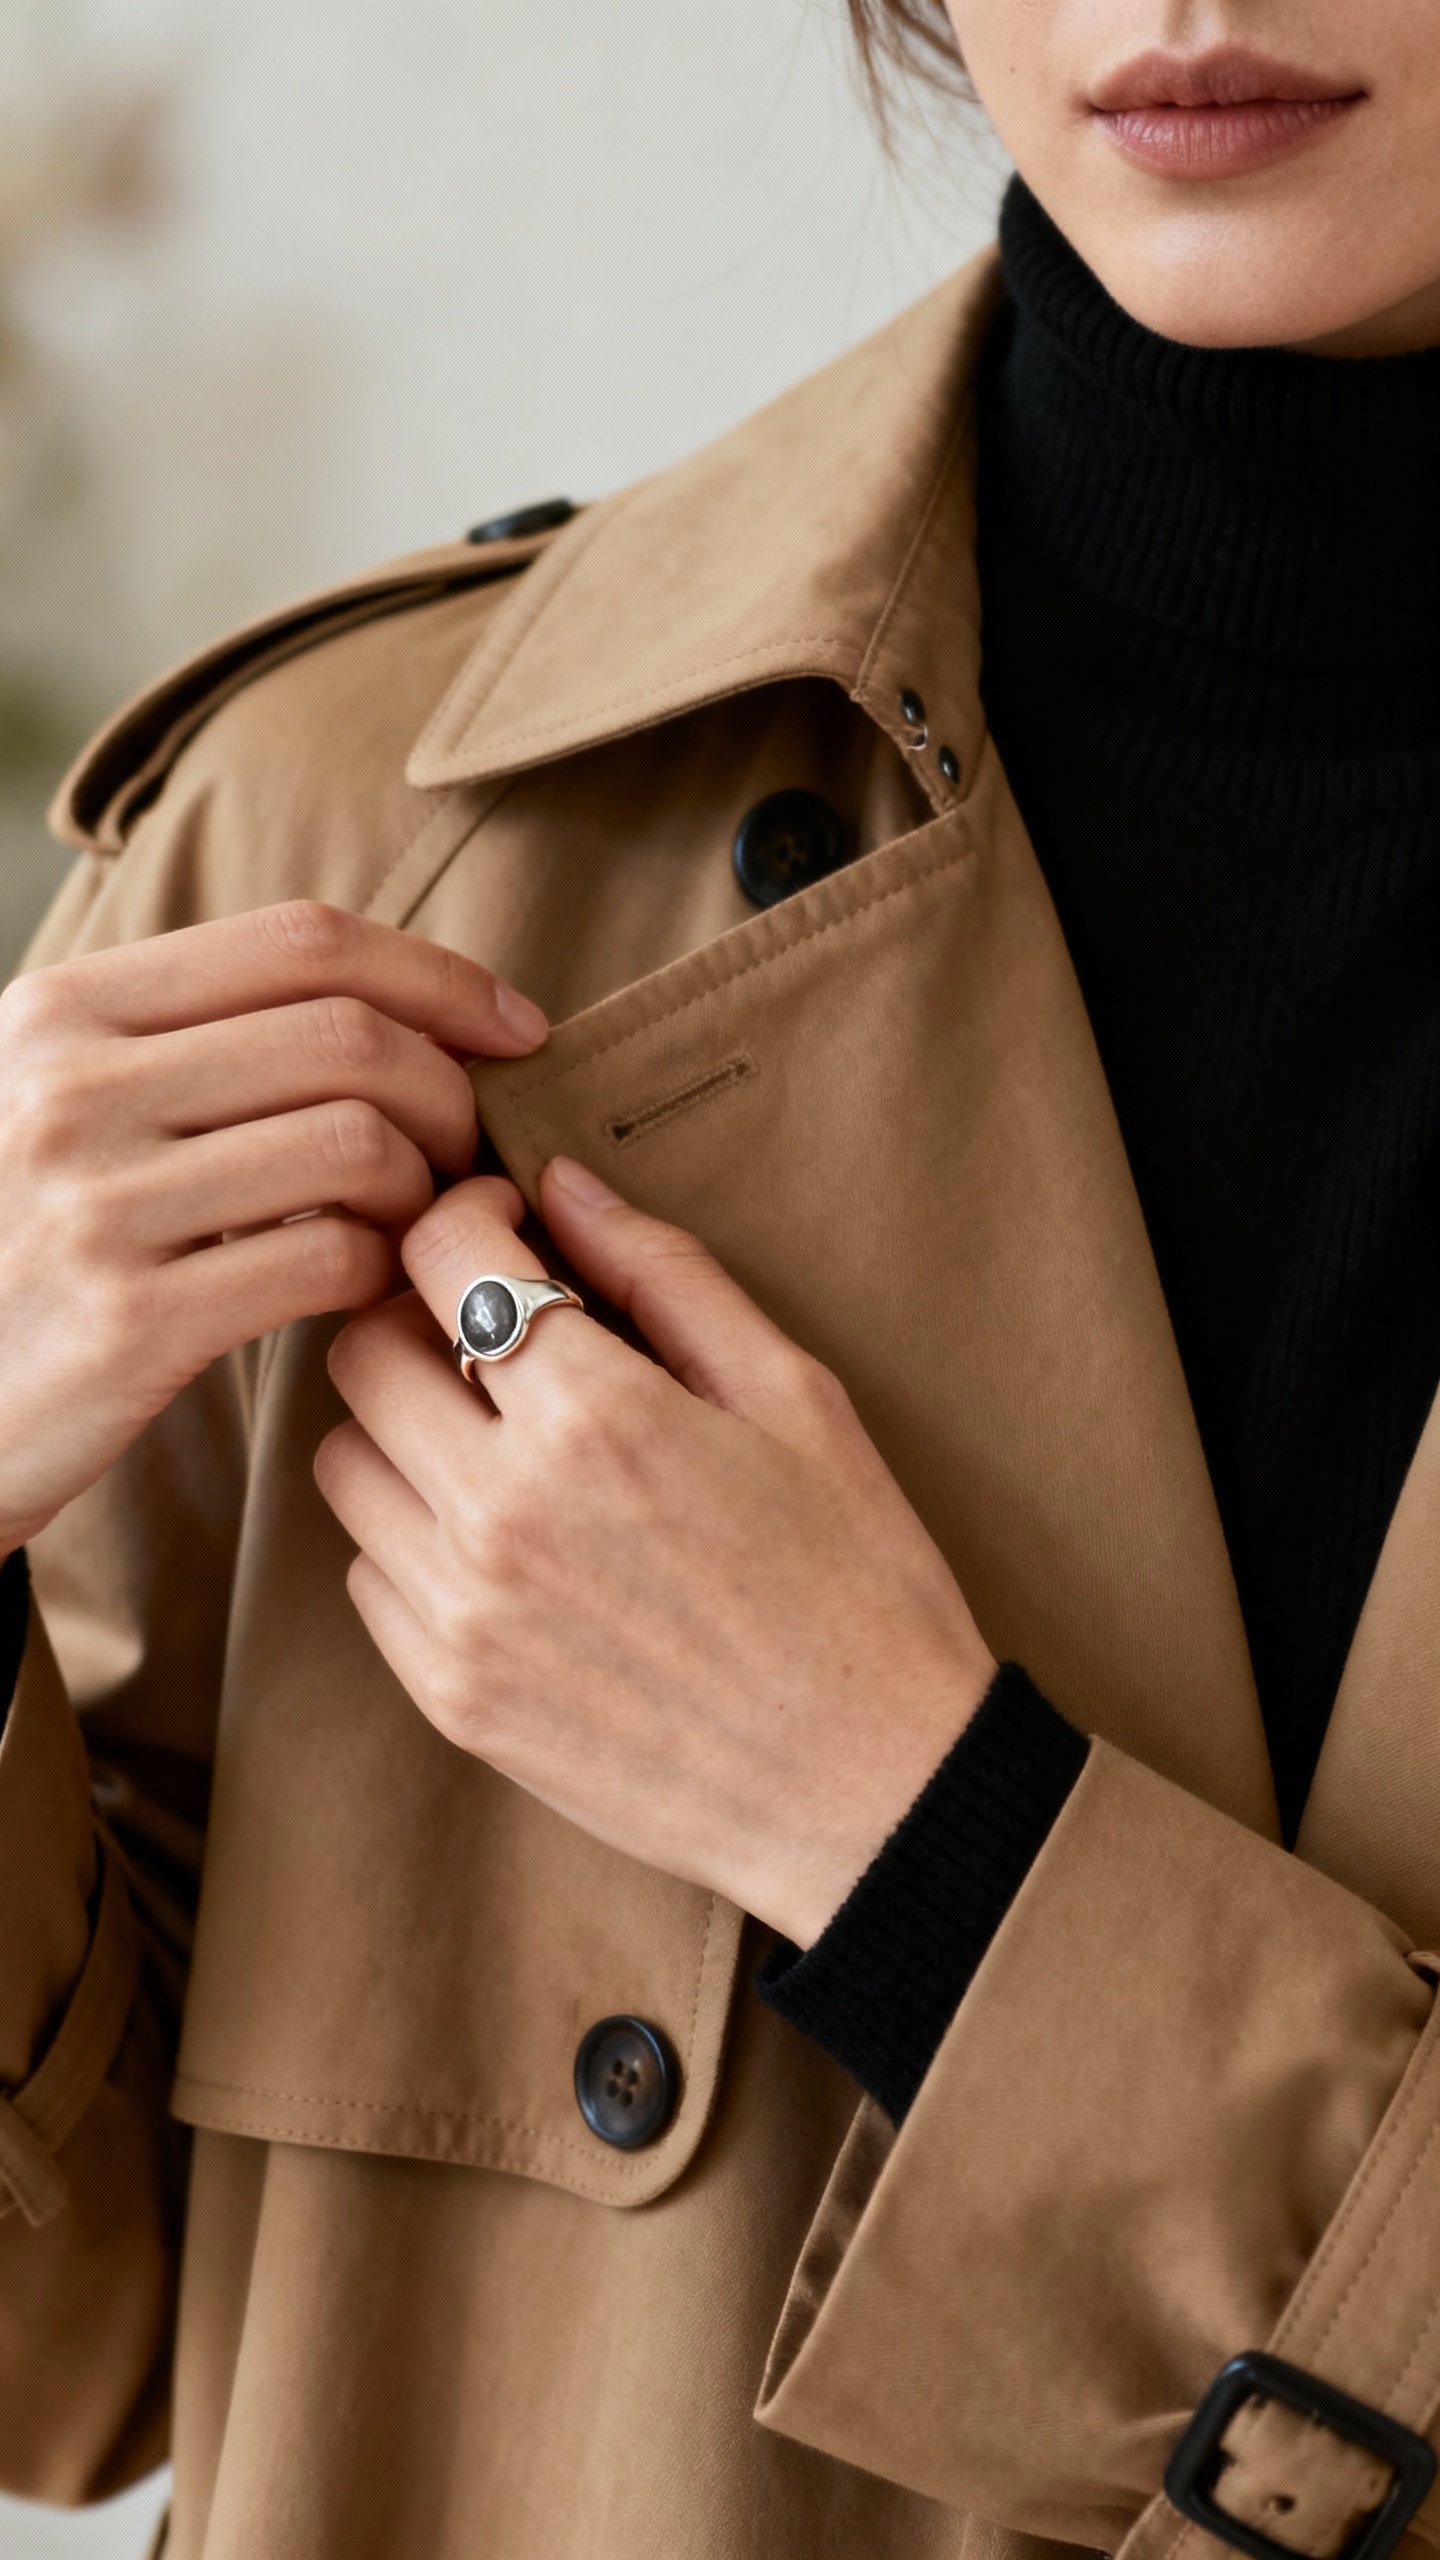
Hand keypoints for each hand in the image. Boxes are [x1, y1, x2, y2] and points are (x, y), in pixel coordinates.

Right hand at [0, 900, 547, 1554]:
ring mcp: (96, 1202)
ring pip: (357, 1143)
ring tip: (423, 1222)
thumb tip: (392, 1010)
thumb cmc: (17, 1248)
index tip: (516, 1028)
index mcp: (62, 1009)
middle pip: (348, 1036)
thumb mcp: (55, 1107)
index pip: (301, 939)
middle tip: (475, 1150)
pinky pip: (329, 1258)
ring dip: (430, 1186)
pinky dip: (386, 1269)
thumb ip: (183, 1044)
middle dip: (454, 1091)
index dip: (438, 976)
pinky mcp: (130, 1320)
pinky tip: (374, 1287)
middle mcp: (71, 1087)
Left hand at [314, 1158, 996, 1947]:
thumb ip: (667, 1274)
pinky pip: (370, 1576)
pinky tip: (507, 1541)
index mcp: (595, 1415)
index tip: (504, 1224)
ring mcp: (463, 1614)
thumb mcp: (794, 1396)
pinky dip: (414, 1537)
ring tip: (498, 1441)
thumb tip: (564, 1185)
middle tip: (494, 1330)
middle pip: (363, 1353)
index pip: (437, 1255)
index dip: (464, 1212)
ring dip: (404, 1428)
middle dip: (418, 1313)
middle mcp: (501, 1510)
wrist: (872, 1793)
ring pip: (346, 1464)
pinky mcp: (451, 1698)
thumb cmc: (856, 1583)